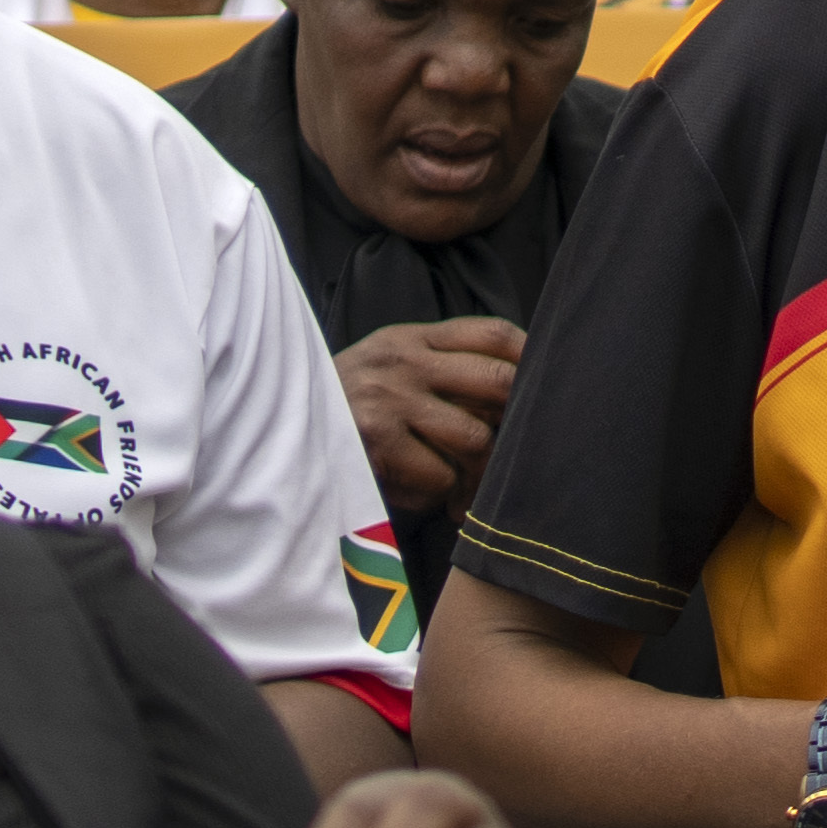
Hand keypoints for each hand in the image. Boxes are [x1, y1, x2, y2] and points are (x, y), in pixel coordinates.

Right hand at [331, 316, 527, 521]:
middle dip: (518, 419)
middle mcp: (403, 361)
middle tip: (517, 446)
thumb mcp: (390, 367)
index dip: (530, 356)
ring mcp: (389, 399)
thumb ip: (443, 366)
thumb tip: (519, 388)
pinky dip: (441, 493)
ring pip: (476, 437)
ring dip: (478, 471)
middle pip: (498, 381)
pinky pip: (440, 474)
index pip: (491, 333)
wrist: (278, 427)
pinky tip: (426, 495)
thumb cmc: (351, 406)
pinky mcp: (376, 440)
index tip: (547, 381)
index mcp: (411, 338)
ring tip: (465, 484)